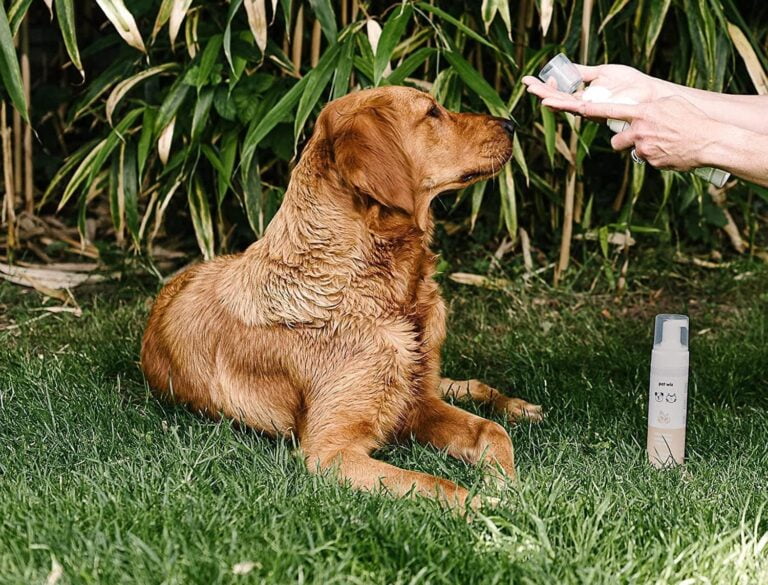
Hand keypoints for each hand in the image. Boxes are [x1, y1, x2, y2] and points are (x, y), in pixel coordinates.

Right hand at [522, 63, 668, 103]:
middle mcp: (584, 105)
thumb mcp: (602, 72)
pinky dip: (560, 104)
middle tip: (526, 83)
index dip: (545, 86)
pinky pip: (574, 108)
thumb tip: (567, 68)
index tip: (532, 78)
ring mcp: (589, 110)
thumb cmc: (630, 84)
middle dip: (541, 91)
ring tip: (533, 91)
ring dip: (546, 98)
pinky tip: (549, 101)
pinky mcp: (596, 111)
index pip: (559, 92)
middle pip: (557, 99)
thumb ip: (583, 72)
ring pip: (563, 105)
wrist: (648, 93)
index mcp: (583, 96)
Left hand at [538, 95, 716, 170]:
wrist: (709, 140)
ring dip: (637, 149)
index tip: (573, 108)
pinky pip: (645, 160)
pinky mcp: (650, 161)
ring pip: (628, 150)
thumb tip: (633, 111)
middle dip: (623, 141)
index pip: (609, 111)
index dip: (589, 111)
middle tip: (641, 137)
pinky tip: (669, 152)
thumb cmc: (690, 119)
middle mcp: (639, 129)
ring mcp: (643, 147)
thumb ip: (647, 107)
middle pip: (615, 140)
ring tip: (659, 144)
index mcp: (642, 112)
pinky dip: (654, 157)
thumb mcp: (669, 105)